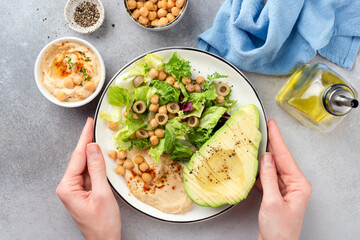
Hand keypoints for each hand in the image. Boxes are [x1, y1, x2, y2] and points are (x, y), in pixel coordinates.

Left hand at [56, 118, 120, 239]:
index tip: (89, 123)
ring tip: (99, 136)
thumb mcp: (102, 193)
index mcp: (67, 187)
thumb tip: (93, 147)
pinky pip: (90, 173)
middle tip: (94, 125)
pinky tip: (101, 156)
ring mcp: (76, 189)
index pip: (77, 157)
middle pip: (80, 159)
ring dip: (93, 153)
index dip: (84, 138)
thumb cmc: (102, 223)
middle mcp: (68, 187)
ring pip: (85, 165)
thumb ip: (97, 169)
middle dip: (88, 142)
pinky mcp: (83, 192)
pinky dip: (96, 164)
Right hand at [256, 119, 311, 239]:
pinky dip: (261, 170)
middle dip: (272, 143)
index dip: (277, 139)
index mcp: (299, 185)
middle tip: (264, 128)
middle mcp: (294, 185)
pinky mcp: (276, 194)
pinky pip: (269, 177)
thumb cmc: (279, 230)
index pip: (285, 157)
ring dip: (265, 156)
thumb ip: (269, 178)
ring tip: (257, 143)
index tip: (272, 125)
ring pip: (274, 167)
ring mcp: (285, 189)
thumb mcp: (272, 202)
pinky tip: (255, 164)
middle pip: (281, 159)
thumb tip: (267, 158)